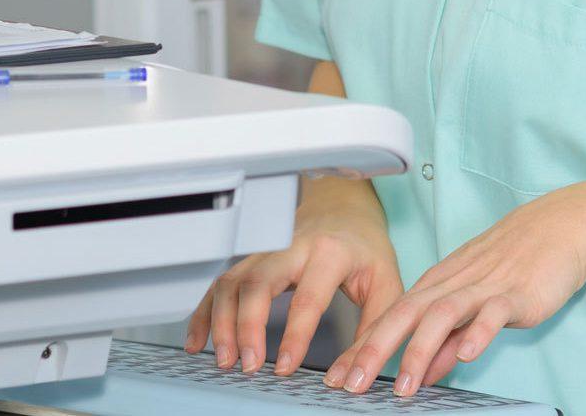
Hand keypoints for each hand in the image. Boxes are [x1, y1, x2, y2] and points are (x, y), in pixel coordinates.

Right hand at [185, 190, 402, 376]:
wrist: (344, 208)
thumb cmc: (365, 247)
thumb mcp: (386, 285)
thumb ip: (371, 332)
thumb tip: (351, 377)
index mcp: (331, 253)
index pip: (308, 297)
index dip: (294, 336)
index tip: (284, 367)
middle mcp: (292, 247)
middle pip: (258, 283)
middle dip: (246, 326)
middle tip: (247, 364)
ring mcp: (267, 251)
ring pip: (233, 282)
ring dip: (221, 322)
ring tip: (223, 359)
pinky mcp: (251, 259)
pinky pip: (220, 283)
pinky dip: (205, 312)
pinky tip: (198, 340)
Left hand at [325, 182, 585, 397]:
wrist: (559, 226)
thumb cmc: (515, 264)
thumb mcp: (473, 302)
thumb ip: (447, 338)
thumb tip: (424, 372)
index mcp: (438, 284)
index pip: (390, 317)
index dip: (362, 347)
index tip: (339, 377)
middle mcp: (453, 283)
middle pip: (404, 314)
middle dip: (374, 350)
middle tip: (351, 385)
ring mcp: (483, 287)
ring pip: (442, 315)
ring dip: (419, 350)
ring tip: (405, 385)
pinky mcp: (516, 293)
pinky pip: (493, 314)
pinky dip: (477, 333)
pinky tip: (466, 355)